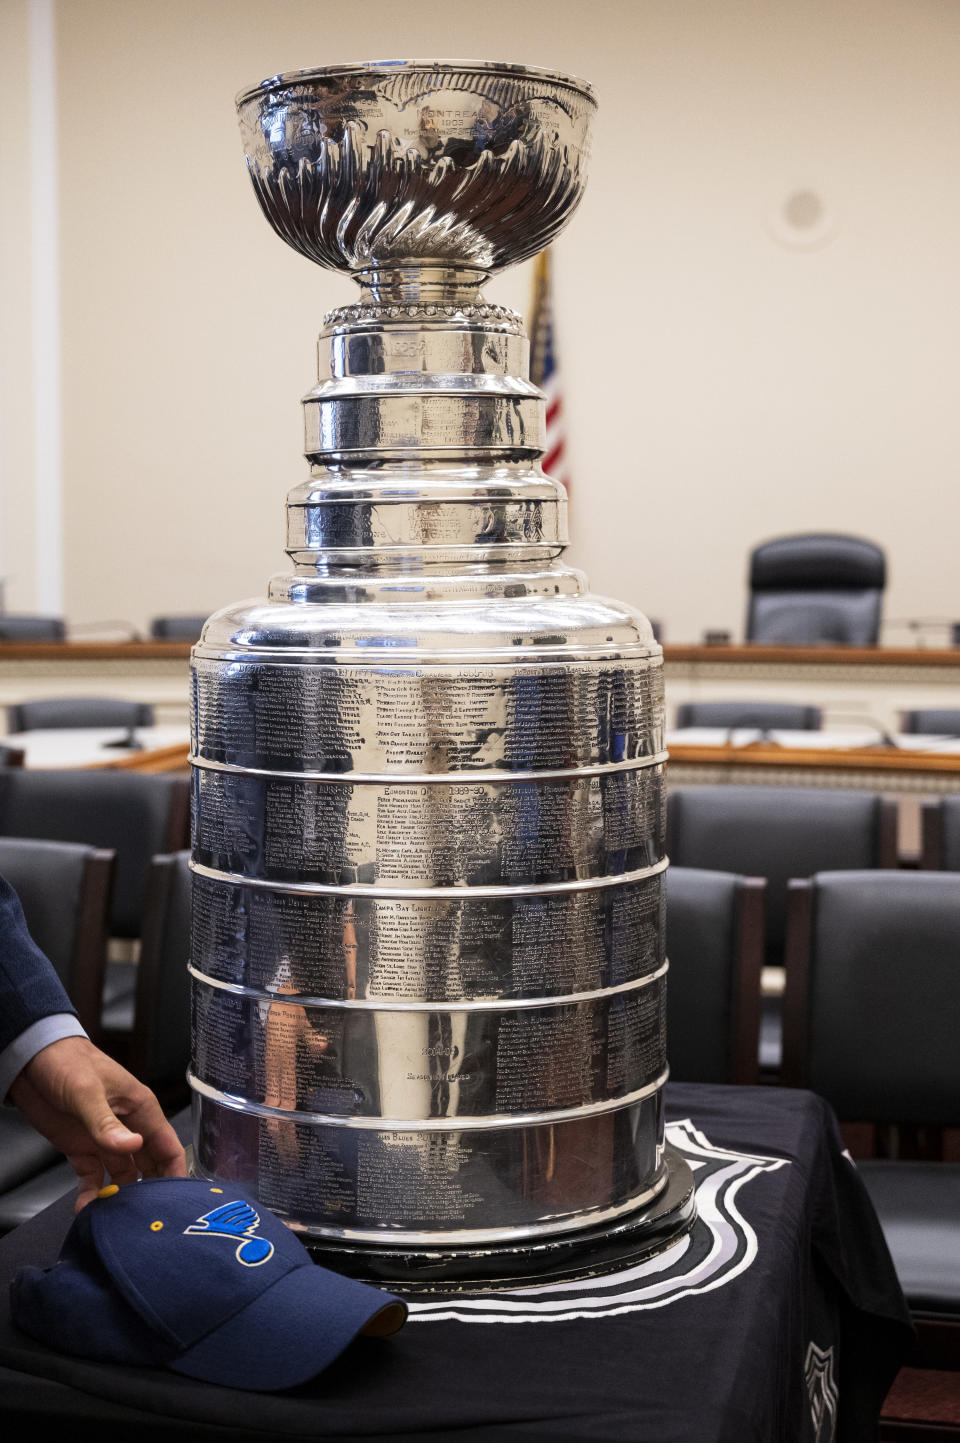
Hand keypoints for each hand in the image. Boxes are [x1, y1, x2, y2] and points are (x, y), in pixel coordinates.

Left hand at [8, 1035, 186, 1209]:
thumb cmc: (67, 1063)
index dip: (176, 1174)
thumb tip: (134, 1146)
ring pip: (122, 1177)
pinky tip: (85, 1208)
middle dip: (149, 1193)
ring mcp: (105, 1140)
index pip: (169, 1147)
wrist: (31, 1060)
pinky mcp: (82, 1149)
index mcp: (141, 1110)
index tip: (175, 1202)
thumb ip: (107, 1124)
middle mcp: (128, 1128)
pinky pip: (93, 1178)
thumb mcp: (87, 1093)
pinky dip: (91, 1194)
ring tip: (112, 1217)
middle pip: (150, 1167)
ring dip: (118, 1197)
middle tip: (144, 1219)